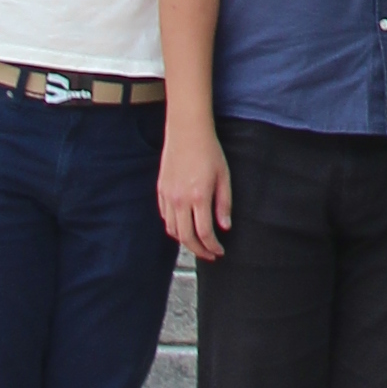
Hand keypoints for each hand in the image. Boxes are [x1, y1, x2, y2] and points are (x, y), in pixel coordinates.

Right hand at [160, 130, 232, 259]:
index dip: (212, 247)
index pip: (204, 233)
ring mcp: (168, 196)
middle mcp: (180, 200)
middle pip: (186, 238)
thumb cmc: (209, 151)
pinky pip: (165, 217)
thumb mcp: (224, 177)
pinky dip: (174, 227)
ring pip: (172, 230)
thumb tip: (225, 227)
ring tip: (198, 243)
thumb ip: (224, 204)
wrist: (187, 132)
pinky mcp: (161, 190)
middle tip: (210, 255)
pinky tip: (185, 226)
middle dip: (199, 251)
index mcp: (199, 197)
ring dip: (185, 241)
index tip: (220, 251)